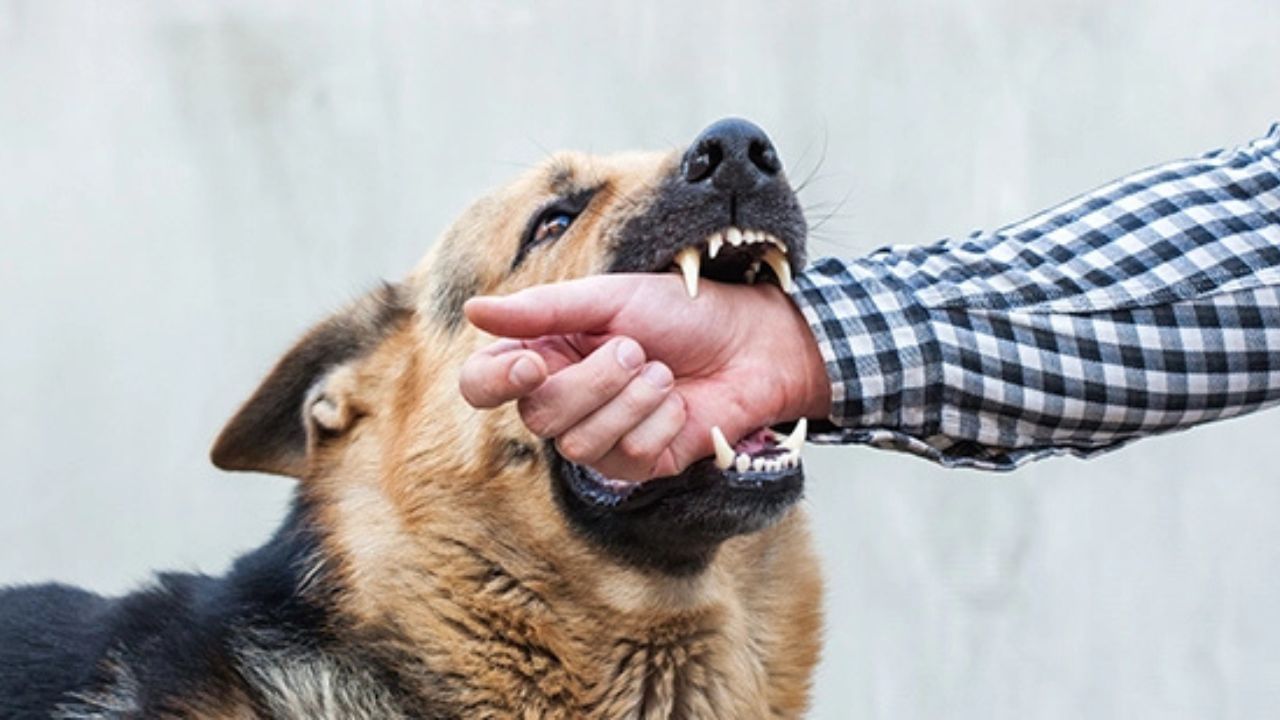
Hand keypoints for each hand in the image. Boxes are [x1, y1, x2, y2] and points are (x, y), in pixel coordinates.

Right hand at [460, 274, 830, 480]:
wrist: (752, 343)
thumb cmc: (682, 312)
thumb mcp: (610, 298)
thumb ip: (542, 309)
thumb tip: (474, 310)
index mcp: (545, 354)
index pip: (483, 384)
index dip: (495, 382)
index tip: (533, 364)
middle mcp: (563, 400)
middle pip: (538, 416)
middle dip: (592, 382)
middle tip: (636, 350)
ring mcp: (599, 437)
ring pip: (579, 444)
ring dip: (631, 402)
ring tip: (662, 374)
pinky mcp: (637, 466)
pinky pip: (626, 457)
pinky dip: (659, 423)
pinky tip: (680, 404)